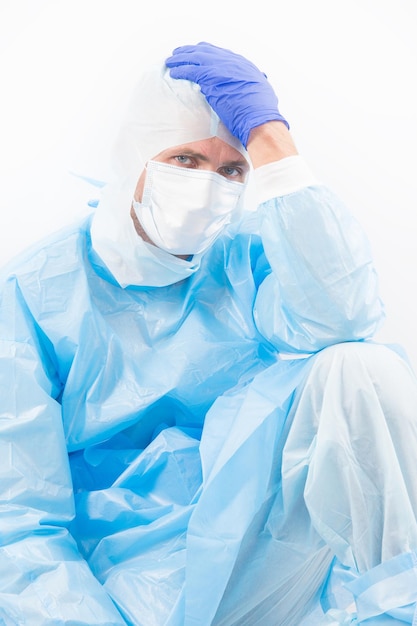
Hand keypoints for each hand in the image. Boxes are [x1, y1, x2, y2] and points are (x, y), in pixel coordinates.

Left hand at [165, 42, 288, 147]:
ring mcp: (222, 68)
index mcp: (245, 66)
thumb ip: (251, 88)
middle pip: (208, 51)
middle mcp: (233, 62)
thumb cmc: (261, 116)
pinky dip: (181, 70)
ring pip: (196, 57)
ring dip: (182, 59)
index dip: (208, 54)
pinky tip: (174, 72)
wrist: (260, 120)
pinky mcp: (212, 77)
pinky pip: (191, 70)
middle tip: (181, 53)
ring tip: (171, 61)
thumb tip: (253, 86)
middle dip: (192, 51)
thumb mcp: (261, 95)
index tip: (199, 54)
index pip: (223, 54)